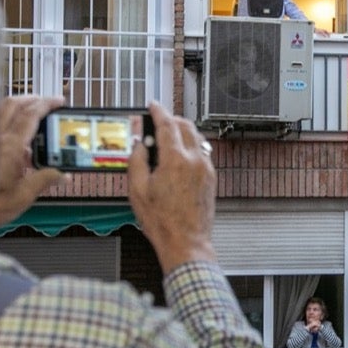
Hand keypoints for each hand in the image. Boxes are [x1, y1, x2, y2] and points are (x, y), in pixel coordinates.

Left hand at [0, 96, 63, 230]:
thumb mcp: (22, 197)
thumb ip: (44, 181)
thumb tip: (63, 176)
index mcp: (10, 147)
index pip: (31, 115)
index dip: (47, 104)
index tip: (59, 101)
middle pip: (13, 104)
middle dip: (32, 99)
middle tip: (46, 102)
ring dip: (16, 104)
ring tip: (28, 110)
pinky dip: (0, 117)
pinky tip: (7, 131)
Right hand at [128, 101, 217, 271]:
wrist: (186, 242)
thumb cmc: (162, 221)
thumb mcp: (137, 190)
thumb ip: (137, 160)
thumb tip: (139, 143)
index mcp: (176, 160)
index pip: (167, 124)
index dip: (158, 111)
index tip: (152, 105)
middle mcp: (195, 160)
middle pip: (185, 125)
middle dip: (171, 119)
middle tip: (157, 121)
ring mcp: (206, 169)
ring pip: (196, 137)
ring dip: (182, 131)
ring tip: (166, 139)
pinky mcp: (211, 178)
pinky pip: (202, 151)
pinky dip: (190, 145)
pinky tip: (178, 156)